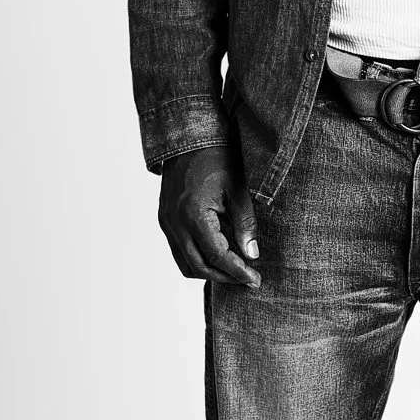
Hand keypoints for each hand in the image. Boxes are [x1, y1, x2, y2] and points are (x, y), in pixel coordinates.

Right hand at [158, 145, 260, 287]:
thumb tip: (252, 254)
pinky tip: (217, 254)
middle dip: (224, 277)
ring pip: (185, 264)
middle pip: (198, 267)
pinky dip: (197, 259)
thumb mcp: (238, 189)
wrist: (189, 139)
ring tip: (233, 270)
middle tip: (247, 279)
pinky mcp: (164, 220)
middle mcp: (175, 223)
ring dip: (209, 271)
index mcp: (193, 215)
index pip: (217, 257)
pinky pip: (179, 250)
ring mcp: (166, 223)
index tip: (255, 280)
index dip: (237, 272)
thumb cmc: (217, 159)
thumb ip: (245, 223)